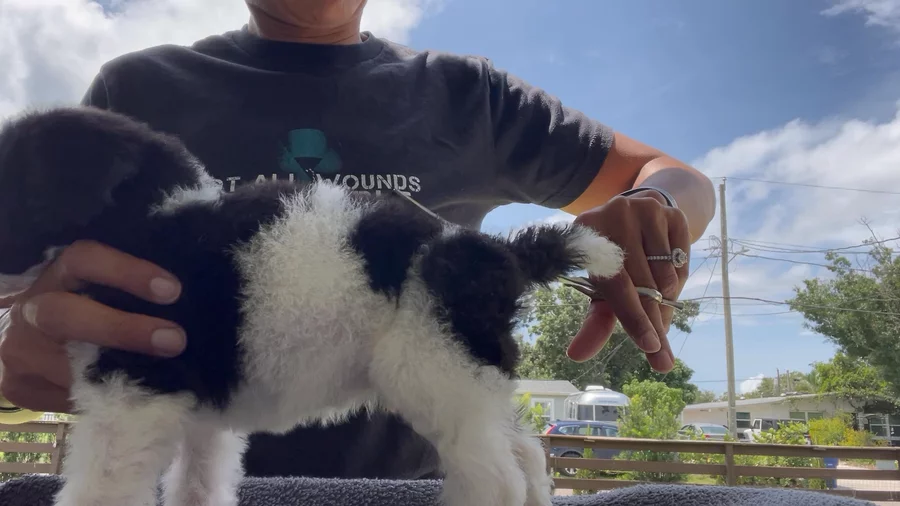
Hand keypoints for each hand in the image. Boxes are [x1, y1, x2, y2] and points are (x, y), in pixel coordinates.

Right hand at [0, 241, 184, 413]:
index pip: (85, 259)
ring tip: (162, 381)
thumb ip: (130, 297)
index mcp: (59, 275)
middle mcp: (33, 308)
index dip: (127, 272)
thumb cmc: (86, 311)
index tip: (173, 291)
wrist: (29, 344)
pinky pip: (66, 395)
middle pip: (65, 314)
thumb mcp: (100, 293)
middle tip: (173, 341)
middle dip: (123, 329)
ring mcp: (19, 349)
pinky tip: (131, 397)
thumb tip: (192, 309)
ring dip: (119, 374)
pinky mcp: (18, 384)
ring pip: (68, 364)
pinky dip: (104, 397)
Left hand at [566, 190, 690, 371]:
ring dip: (666, 298)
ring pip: (665, 274)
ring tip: (658, 299)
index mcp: (585, 234)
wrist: (643, 220)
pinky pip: (681, 261)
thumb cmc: (617, 262)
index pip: (614, 283)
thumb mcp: (603, 289)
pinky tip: (665, 272)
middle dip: (652, 320)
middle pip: (641, 281)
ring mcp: (645, 209)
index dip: (633, 317)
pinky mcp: (671, 213)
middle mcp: (614, 214)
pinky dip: (677, 278)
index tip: (650, 346)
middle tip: (660, 353)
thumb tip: (576, 355)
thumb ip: (594, 321)